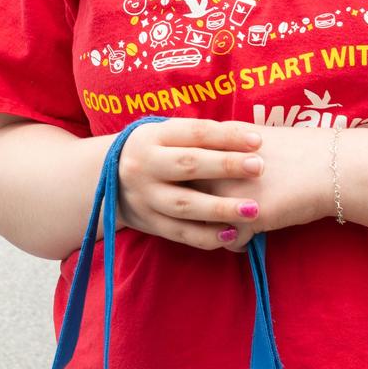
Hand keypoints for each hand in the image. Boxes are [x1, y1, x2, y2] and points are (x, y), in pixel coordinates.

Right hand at [115, 119, 265, 251]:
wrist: (107, 179)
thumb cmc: (155, 151)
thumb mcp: (166, 134)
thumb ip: (202, 136)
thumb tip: (250, 138)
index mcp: (152, 137)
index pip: (193, 133)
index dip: (226, 136)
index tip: (258, 141)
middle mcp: (144, 165)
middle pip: (188, 165)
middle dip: (226, 166)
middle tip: (260, 167)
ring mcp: (145, 197)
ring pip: (185, 204)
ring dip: (221, 208)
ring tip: (253, 209)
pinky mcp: (148, 223)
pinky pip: (180, 233)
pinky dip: (207, 235)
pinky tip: (233, 235)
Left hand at [195, 125, 332, 233]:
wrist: (331, 166)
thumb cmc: (296, 149)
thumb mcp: (253, 137)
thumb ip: (226, 146)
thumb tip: (207, 156)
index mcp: (217, 142)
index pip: (182, 163)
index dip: (182, 180)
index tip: (186, 189)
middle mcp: (218, 166)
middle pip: (184, 192)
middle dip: (189, 206)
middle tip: (200, 214)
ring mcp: (230, 192)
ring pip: (202, 220)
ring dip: (209, 229)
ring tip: (222, 231)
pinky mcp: (248, 218)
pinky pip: (229, 241)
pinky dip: (236, 244)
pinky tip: (245, 242)